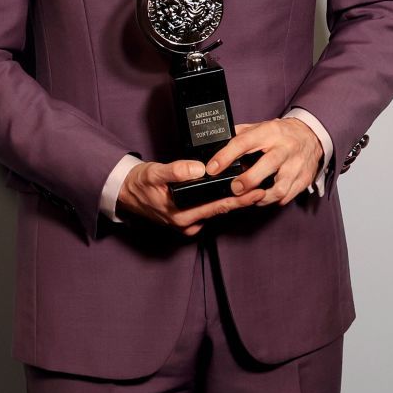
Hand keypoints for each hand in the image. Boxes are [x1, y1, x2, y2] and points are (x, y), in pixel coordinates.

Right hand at [115, 158, 268, 235]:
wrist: (127, 192)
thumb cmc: (141, 183)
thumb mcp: (155, 173)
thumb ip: (176, 171)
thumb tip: (198, 169)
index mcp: (181, 216)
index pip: (217, 207)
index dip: (238, 199)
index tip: (256, 191)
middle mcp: (187, 224)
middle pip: (221, 211)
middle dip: (243, 201)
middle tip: (264, 189)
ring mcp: (188, 224)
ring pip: (215, 212)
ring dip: (233, 201)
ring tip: (253, 189)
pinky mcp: (187, 220)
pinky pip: (208, 211)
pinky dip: (220, 202)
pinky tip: (231, 192)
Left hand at [204, 118, 321, 206]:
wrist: (311, 136)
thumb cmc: (280, 133)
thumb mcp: (260, 127)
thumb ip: (240, 134)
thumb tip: (216, 143)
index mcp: (269, 132)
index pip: (244, 142)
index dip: (226, 156)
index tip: (212, 168)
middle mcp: (285, 147)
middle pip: (267, 165)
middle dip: (248, 180)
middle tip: (234, 189)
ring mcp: (297, 164)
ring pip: (280, 187)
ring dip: (262, 197)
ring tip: (249, 198)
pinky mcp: (304, 179)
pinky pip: (287, 196)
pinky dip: (273, 200)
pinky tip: (264, 198)